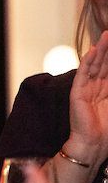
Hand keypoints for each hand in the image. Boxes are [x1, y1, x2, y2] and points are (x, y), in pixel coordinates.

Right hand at [67, 30, 107, 162]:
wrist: (94, 146)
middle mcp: (97, 87)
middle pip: (105, 64)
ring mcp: (86, 88)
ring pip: (95, 65)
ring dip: (101, 50)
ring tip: (106, 36)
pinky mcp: (77, 92)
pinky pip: (83, 73)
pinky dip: (87, 61)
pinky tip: (92, 50)